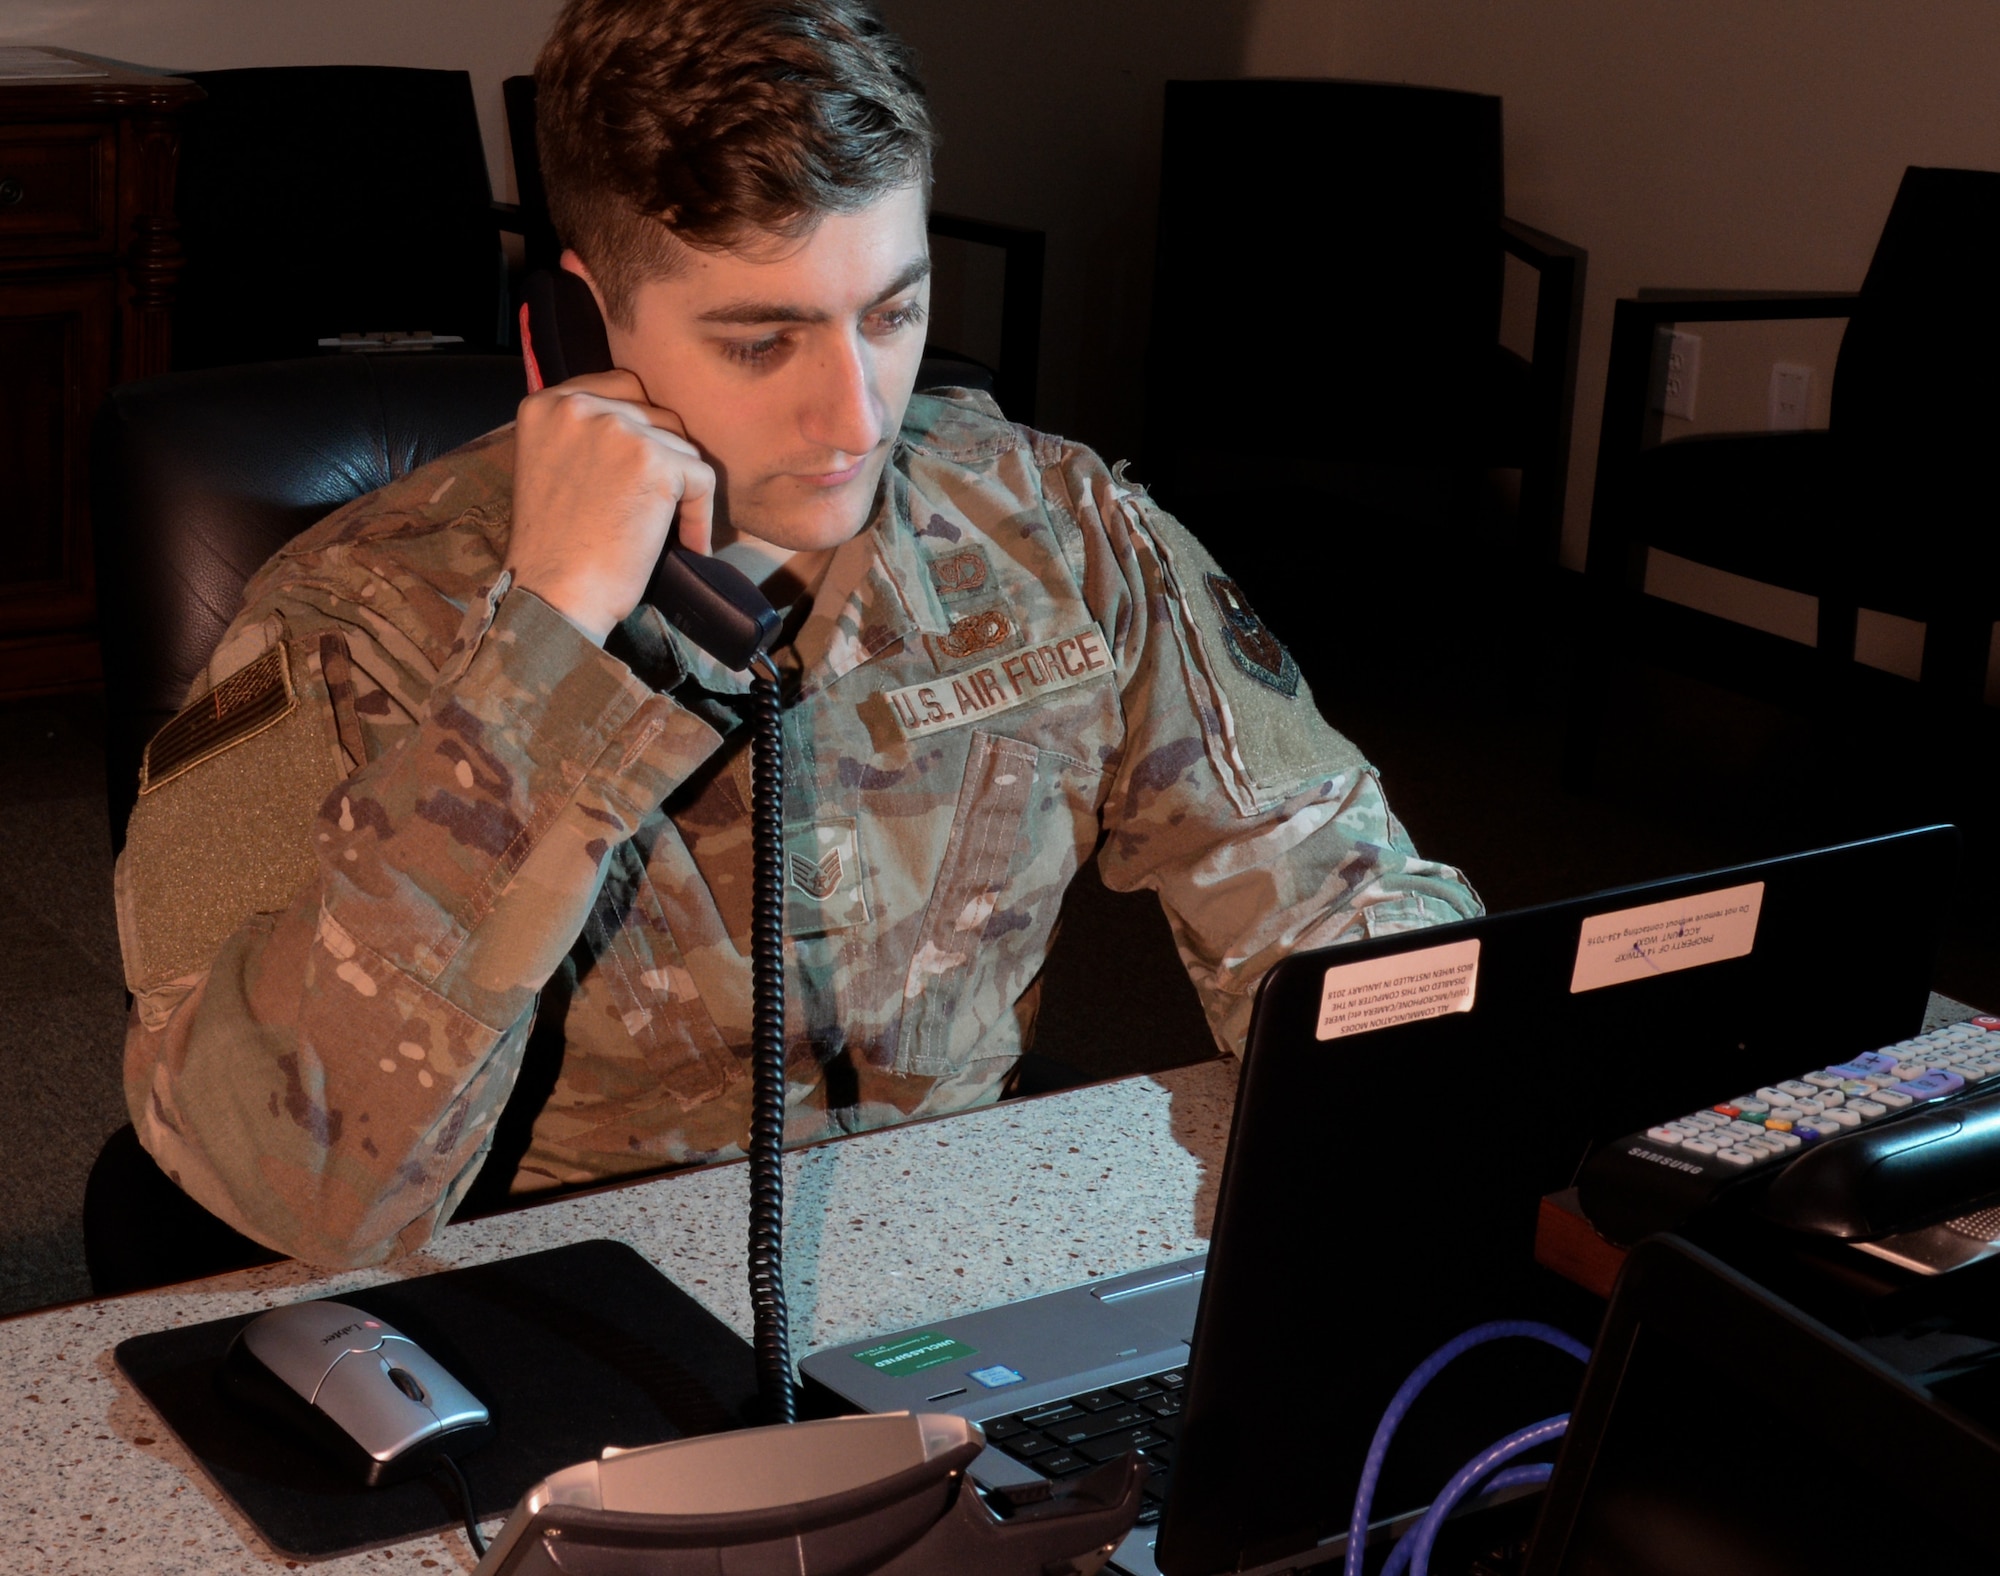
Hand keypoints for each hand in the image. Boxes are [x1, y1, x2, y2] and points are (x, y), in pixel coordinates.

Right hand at [508, 370, 716, 644]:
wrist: (553, 595)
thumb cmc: (554, 547)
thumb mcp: (549, 466)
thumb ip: (584, 434)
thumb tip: (642, 418)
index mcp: (547, 405)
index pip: (623, 386)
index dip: (642, 428)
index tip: (641, 468)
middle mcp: (579, 406)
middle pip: (657, 414)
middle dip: (663, 459)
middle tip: (654, 504)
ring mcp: (618, 430)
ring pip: (682, 445)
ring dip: (680, 487)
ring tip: (660, 528)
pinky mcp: (654, 461)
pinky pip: (702, 478)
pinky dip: (700, 516)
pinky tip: (686, 544)